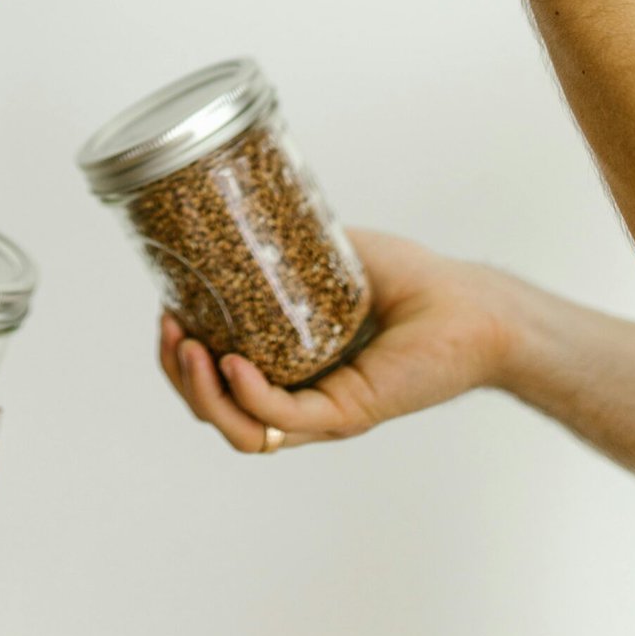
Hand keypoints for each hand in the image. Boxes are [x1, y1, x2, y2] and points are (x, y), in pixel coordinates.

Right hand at [158, 230, 514, 453]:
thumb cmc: (412, 281)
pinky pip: (284, 420)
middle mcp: (298, 398)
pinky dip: (250, 397)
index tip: (164, 311)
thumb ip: (285, 242)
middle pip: (215, 412)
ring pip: (241, 429)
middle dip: (178, 376)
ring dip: (202, 394)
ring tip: (188, 349)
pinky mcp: (347, 413)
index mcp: (284, 365)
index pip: (215, 379)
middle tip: (170, 331)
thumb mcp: (328, 255)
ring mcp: (321, 412)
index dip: (179, 356)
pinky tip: (233, 364)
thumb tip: (236, 206)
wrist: (470, 303)